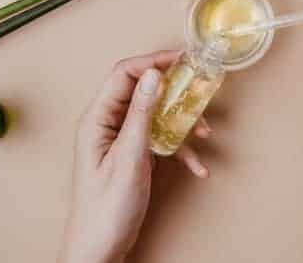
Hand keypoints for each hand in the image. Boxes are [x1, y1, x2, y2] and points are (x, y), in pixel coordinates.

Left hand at [60, 51, 211, 262]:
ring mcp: (120, 139)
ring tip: (205, 132)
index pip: (123, 74)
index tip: (181, 58)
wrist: (99, 249)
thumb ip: (140, 114)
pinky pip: (159, 139)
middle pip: (142, 90)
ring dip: (182, 122)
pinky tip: (197, 166)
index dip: (152, 61)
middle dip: (173, 90)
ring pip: (155, 115)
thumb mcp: (129, 157)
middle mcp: (107, 124)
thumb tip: (152, 75)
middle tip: (199, 86)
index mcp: (97, 119)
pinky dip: (180, 149)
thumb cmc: (105, 209)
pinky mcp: (132, 154)